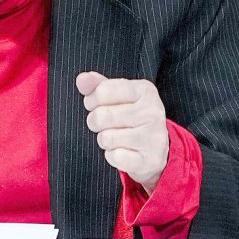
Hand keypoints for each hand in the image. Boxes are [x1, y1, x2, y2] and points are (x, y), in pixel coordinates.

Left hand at [76, 72, 168, 193]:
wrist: (156, 147)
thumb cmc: (131, 116)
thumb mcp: (118, 95)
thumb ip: (98, 85)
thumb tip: (82, 79)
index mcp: (144, 90)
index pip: (103, 90)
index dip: (91, 100)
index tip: (96, 104)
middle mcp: (152, 111)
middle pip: (102, 116)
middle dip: (94, 122)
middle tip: (104, 124)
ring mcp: (153, 136)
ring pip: (106, 138)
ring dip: (104, 140)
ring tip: (115, 137)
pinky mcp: (149, 159)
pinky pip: (115, 157)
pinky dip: (113, 156)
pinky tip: (123, 150)